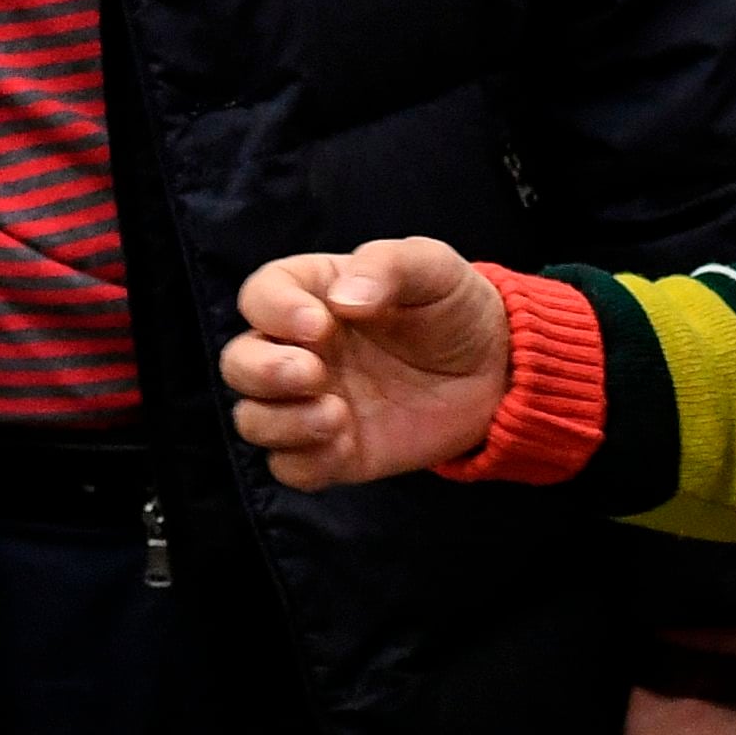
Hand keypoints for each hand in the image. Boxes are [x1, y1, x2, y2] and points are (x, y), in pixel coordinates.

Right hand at [223, 237, 511, 488]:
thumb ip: (387, 267)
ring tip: (337, 415)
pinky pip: (290, 467)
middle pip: (238, 362)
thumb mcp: (433, 268)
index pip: (260, 296)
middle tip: (312, 373)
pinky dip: (306, 460)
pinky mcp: (333, 450)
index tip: (319, 325)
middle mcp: (301, 349)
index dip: (274, 311)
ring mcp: (313, 403)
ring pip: (252, 419)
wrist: (496, 371)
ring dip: (281, 421)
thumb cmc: (455, 308)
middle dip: (262, 371)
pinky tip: (345, 442)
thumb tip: (343, 298)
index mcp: (314, 295)